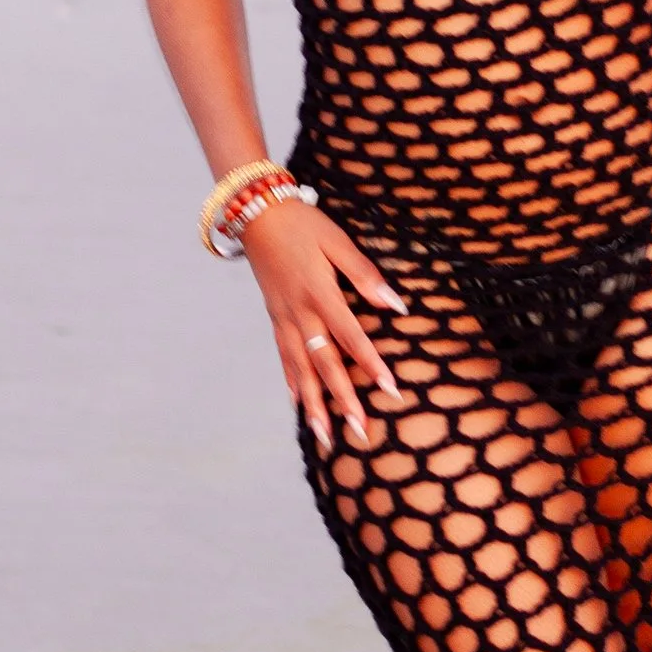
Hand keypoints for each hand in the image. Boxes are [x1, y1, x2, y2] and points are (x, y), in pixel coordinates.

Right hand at [238, 193, 408, 447]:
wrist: (256, 214)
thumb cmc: (303, 225)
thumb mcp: (337, 241)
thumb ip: (364, 274)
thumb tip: (395, 304)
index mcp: (320, 294)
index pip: (351, 337)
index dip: (371, 364)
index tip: (391, 389)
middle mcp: (300, 314)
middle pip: (325, 364)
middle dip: (343, 401)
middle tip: (361, 432)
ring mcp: (284, 320)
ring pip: (301, 370)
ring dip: (314, 405)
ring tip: (326, 437)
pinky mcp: (274, 319)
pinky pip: (284, 357)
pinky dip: (292, 383)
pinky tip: (299, 404)